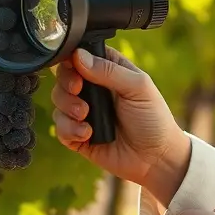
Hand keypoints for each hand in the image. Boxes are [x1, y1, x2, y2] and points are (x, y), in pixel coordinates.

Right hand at [51, 45, 190, 199]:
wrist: (156, 159)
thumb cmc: (153, 119)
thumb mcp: (138, 87)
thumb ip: (109, 70)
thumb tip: (78, 56)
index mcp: (109, 70)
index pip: (81, 55)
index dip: (72, 59)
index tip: (76, 69)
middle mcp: (94, 89)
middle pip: (63, 77)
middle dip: (66, 84)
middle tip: (79, 91)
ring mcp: (84, 112)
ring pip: (58, 101)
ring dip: (67, 107)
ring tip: (85, 115)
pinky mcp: (78, 135)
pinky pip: (60, 127)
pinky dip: (69, 129)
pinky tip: (87, 134)